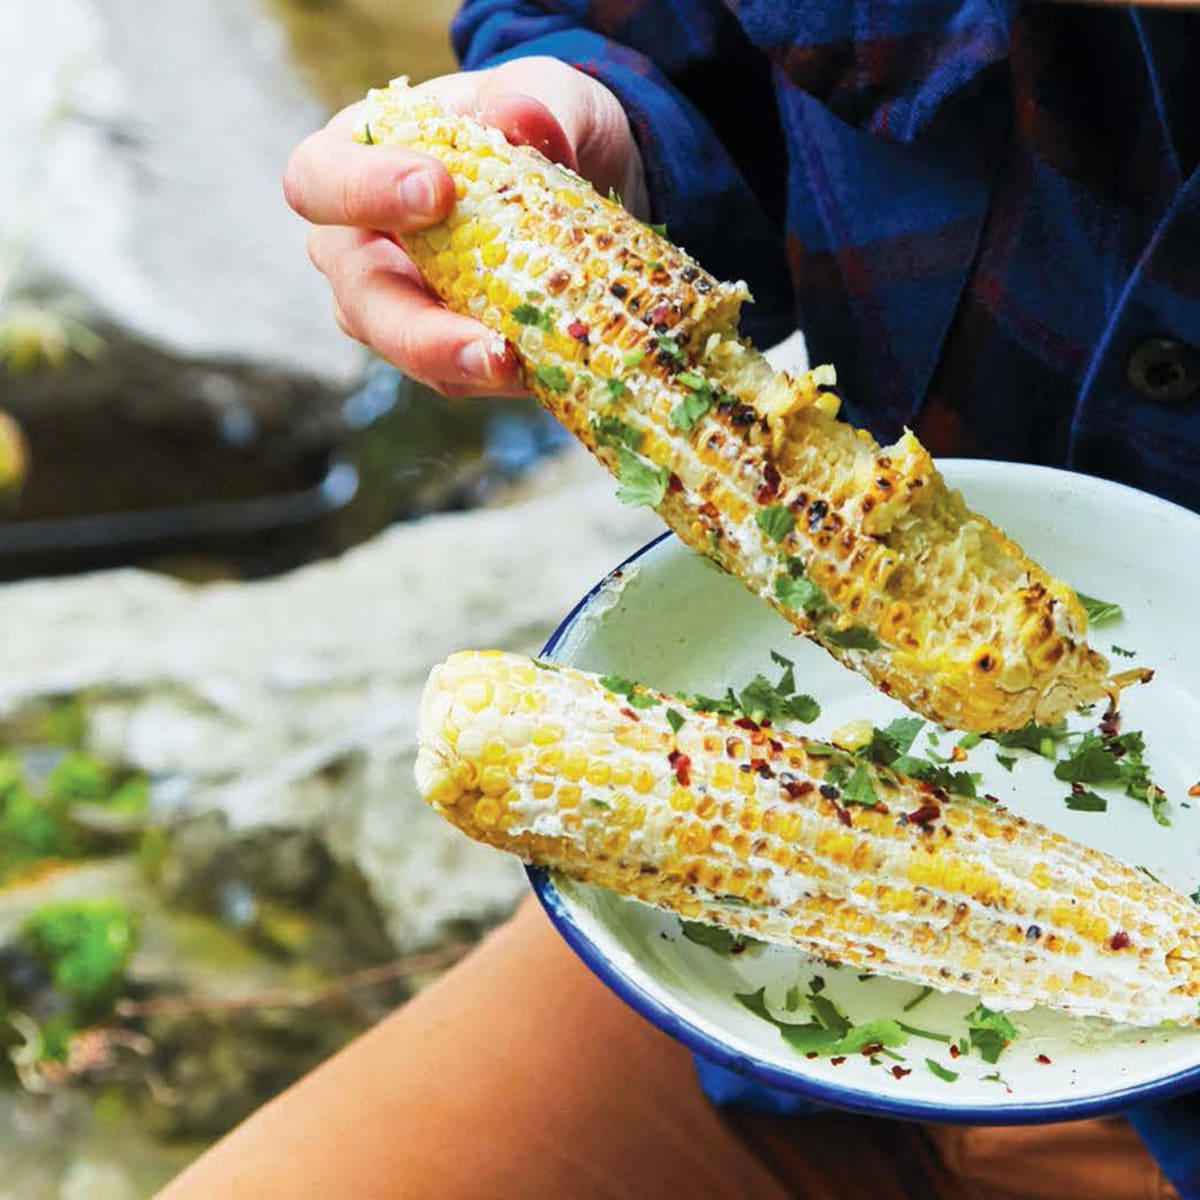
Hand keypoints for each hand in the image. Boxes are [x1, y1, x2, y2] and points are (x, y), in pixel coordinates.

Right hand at [283, 57, 645, 396]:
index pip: (318, 180)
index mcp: (356, 159)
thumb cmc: (540, 122)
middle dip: (415, 326)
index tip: (438, 189)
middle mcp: (360, 241)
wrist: (584, 176)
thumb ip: (535, 101)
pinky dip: (490, 375)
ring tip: (509, 366)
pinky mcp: (445, 346)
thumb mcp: (548, 93)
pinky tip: (534, 371)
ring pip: (400, 347)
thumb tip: (518, 119)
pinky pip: (453, 373)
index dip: (360, 191)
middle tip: (481, 336)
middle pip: (357, 295)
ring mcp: (398, 302)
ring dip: (452, 363)